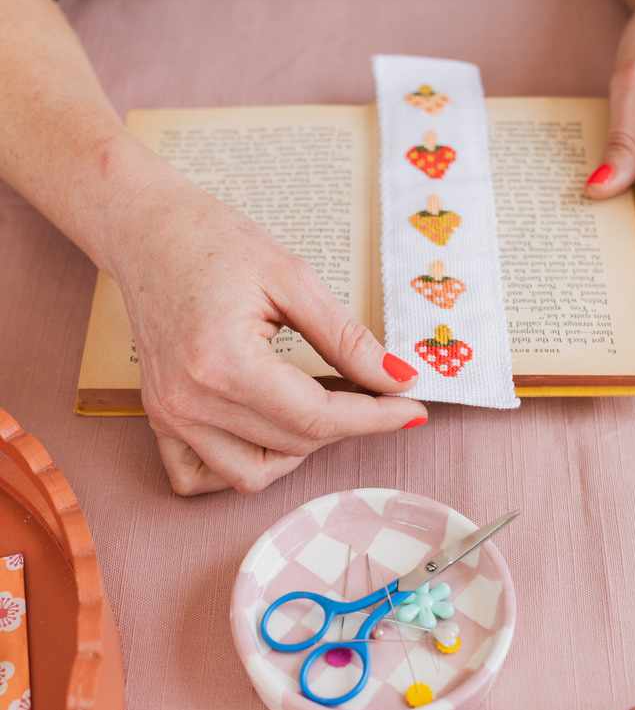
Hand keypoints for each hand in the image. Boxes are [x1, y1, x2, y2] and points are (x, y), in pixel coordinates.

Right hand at [110, 171, 426, 495]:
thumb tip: (399, 378)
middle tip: (373, 392)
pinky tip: (264, 433)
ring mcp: (169, 415)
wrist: (146, 231)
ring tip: (316, 406)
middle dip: (346, 425)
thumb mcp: (292, 277)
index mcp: (224, 362)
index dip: (375, 418)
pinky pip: (198, 477)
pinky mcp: (158, 417)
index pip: (317, 417)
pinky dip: (239, 467)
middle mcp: (190, 402)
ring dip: (297, 451)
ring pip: (251, 474)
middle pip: (293, 445)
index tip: (413, 409)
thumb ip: (347, 337)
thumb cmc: (213, 241)